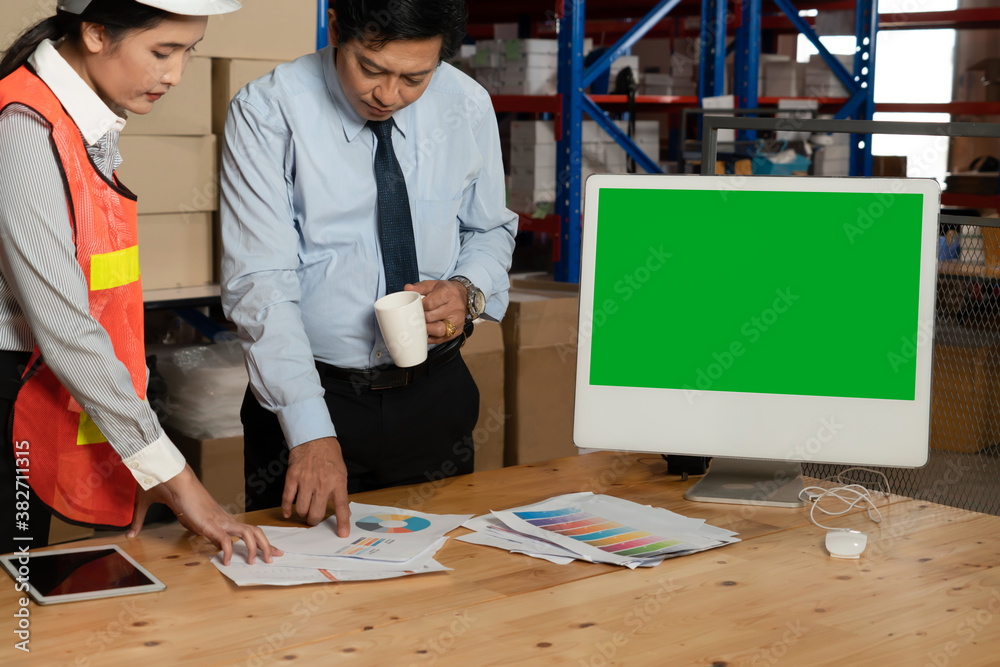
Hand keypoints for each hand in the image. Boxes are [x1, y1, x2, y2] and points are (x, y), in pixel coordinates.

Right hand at [128, 465, 282, 565]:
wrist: (170, 477)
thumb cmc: (167, 489)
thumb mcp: (158, 510)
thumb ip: (144, 521)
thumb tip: (130, 533)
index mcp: (217, 517)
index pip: (242, 529)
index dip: (254, 539)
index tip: (262, 548)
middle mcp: (223, 519)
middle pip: (254, 531)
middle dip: (267, 544)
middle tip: (277, 555)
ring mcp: (219, 521)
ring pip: (249, 534)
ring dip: (258, 548)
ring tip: (261, 562)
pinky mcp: (211, 524)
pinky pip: (226, 541)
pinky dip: (230, 552)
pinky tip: (228, 562)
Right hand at [283, 437, 350, 534]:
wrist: (314, 438)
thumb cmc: (329, 455)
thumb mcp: (341, 473)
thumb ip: (340, 492)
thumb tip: (344, 512)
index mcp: (337, 482)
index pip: (342, 507)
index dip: (342, 523)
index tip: (342, 534)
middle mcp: (322, 484)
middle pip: (317, 513)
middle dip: (314, 520)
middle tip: (314, 518)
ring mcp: (306, 481)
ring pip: (302, 509)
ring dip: (302, 514)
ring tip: (304, 510)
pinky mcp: (292, 478)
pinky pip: (287, 499)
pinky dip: (287, 509)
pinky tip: (288, 512)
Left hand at [405, 280, 465, 343]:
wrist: (464, 296)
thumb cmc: (447, 291)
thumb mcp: (434, 285)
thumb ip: (420, 287)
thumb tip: (407, 288)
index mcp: (449, 294)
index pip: (429, 304)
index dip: (418, 307)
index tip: (412, 308)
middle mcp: (455, 308)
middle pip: (432, 317)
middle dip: (419, 318)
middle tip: (412, 318)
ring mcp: (457, 321)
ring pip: (438, 330)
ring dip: (425, 330)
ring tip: (418, 327)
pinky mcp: (458, 331)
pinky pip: (442, 339)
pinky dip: (431, 338)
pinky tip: (425, 334)